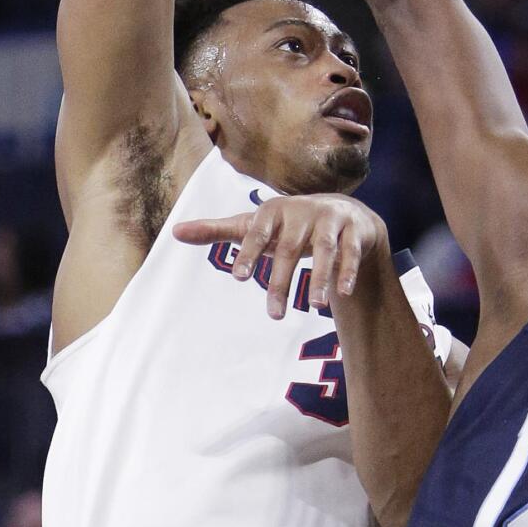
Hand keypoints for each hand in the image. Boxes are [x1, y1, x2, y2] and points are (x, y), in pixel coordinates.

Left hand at [174, 195, 387, 318]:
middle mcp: (302, 211)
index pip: (257, 231)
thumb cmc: (287, 224)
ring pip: (325, 248)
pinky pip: (351, 251)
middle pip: (290, 247)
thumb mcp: (253, 226)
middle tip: (274, 315)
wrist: (342, 211)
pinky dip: (348, 271)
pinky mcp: (353, 229)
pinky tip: (342, 294)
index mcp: (273, 211)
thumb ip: (216, 230)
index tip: (240, 278)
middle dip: (282, 280)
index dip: (249, 252)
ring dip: (320, 276)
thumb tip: (174, 231)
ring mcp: (330, 219)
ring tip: (314, 305)